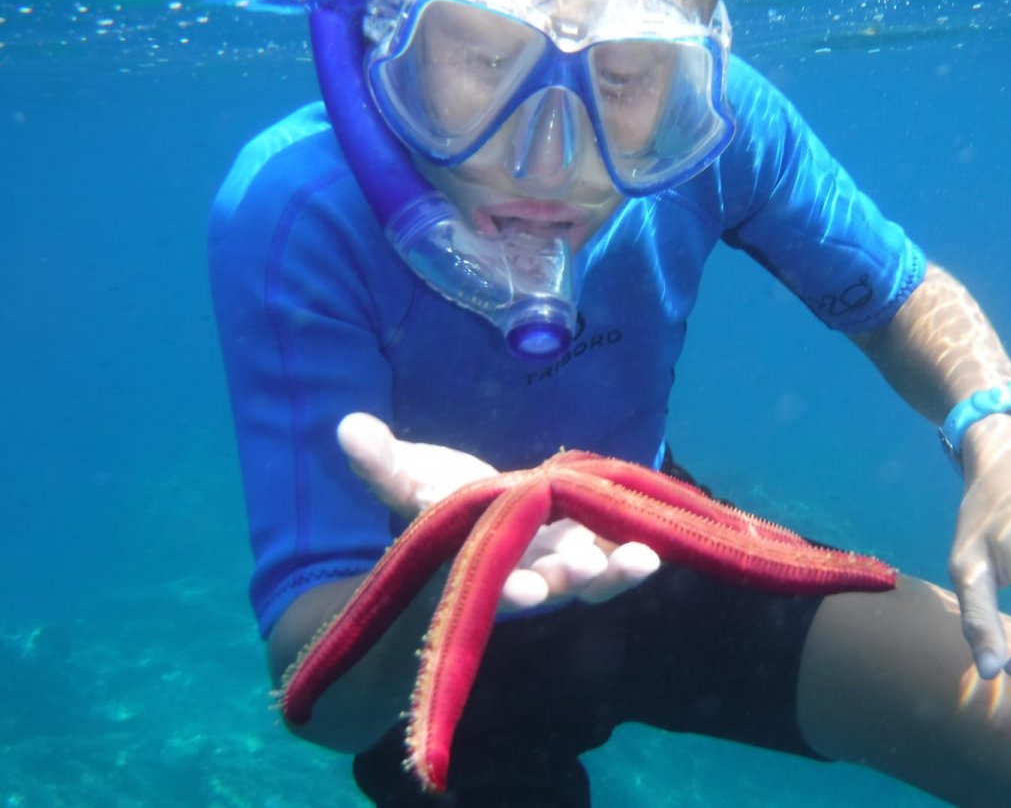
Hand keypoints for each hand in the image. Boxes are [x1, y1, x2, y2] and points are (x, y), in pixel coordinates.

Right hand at [336, 413, 659, 614]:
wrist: (474, 518)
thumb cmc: (432, 504)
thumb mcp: (405, 481)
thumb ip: (381, 464)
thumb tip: (347, 427)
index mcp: (470, 567)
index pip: (485, 585)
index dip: (504, 589)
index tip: (521, 587)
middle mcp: (515, 575)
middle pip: (544, 588)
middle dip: (566, 581)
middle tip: (586, 569)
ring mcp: (554, 567)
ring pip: (586, 580)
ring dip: (614, 573)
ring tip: (643, 560)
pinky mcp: (585, 549)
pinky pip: (612, 558)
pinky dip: (632, 551)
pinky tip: (659, 543)